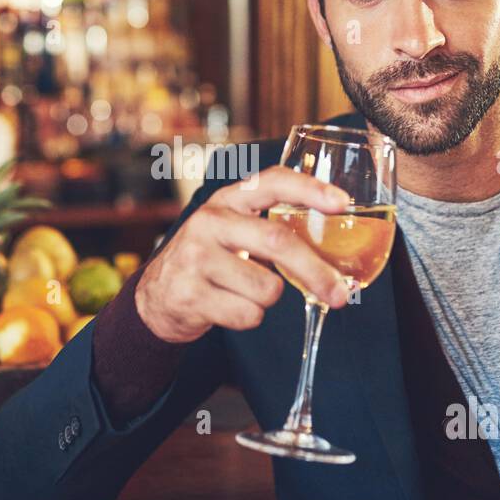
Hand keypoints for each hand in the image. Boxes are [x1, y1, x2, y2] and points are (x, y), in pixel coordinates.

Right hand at [135, 167, 352, 343]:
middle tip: (341, 294)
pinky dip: (249, 317)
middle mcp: (210, 222)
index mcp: (227, 201)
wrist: (156, 297)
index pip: (272, 182)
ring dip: (269, 300)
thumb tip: (332, 248)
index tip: (343, 203)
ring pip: (267, 288)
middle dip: (317, 272)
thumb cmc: (209, 261)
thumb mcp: (232, 230)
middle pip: (278, 242)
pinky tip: (228, 307)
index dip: (310, 190)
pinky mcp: (191, 295)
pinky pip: (248, 315)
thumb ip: (271, 227)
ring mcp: (196, 258)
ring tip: (246, 293)